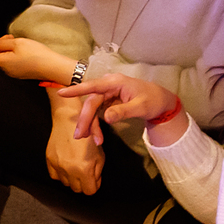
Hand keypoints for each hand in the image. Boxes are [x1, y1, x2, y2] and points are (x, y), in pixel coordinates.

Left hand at [0, 35, 63, 80]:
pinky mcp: (22, 73)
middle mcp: (7, 70)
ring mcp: (15, 73)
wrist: (53, 67)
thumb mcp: (17, 43)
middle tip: (8, 37)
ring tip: (16, 41)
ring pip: (3, 59)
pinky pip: (11, 62)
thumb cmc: (37, 55)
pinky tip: (21, 48)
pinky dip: (11, 53)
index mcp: (3, 63)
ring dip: (5, 48)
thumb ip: (1, 43)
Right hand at [45, 111, 104, 194]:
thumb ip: (97, 172)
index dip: (94, 185)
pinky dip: (61, 174)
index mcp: (84, 169)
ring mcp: (58, 165)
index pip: (90, 191)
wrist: (70, 120)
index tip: (95, 179)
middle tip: (86, 172)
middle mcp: (69, 169)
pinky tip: (66, 165)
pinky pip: (55, 176)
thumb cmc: (88, 135)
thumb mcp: (100, 154)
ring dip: (72, 179)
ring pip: (66, 183)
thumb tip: (93, 181)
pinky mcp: (49, 160)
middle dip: (84, 183)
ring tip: (76, 166)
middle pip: (77, 189)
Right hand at [58, 72, 177, 138]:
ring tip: (92, 140)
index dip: (77, 90)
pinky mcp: (108, 102)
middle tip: (80, 136)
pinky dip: (96, 124)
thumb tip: (106, 118)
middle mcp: (108, 86)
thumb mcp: (140, 107)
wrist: (161, 101)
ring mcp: (108, 94)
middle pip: (91, 102)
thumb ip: (122, 111)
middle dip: (85, 119)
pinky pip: (97, 113)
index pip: (93, 86)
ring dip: (90, 124)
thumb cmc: (152, 100)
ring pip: (93, 109)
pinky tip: (96, 136)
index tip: (62, 93)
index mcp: (115, 83)